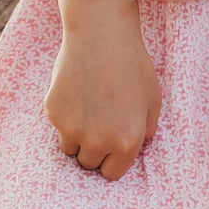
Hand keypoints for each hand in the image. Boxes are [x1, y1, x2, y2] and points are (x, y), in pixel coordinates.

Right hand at [45, 15, 161, 179]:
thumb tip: (136, 150)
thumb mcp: (153, 102)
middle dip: (93, 148)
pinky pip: (57, 127)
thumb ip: (146, 132)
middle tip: (98, 122)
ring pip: (70, 148)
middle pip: (89, 163)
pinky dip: (64, 116)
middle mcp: (99, 141)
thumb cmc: (132, 66)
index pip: (111, 174)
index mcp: (127, 143)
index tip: (109, 147)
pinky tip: (76, 92)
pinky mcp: (54, 113)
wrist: (102, 35)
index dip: (111, 159)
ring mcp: (73, 128)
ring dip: (76, 136)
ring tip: (87, 107)